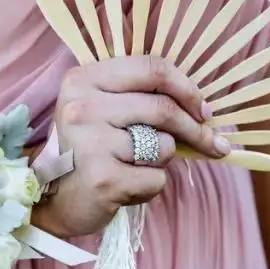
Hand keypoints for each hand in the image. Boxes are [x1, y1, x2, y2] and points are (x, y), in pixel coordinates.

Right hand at [32, 55, 229, 238]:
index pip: (152, 68)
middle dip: (195, 129)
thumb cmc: (92, 149)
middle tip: (212, 144)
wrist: (56, 200)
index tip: (204, 110)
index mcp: (83, 79)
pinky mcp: (102, 179)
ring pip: (163, 146)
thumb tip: (206, 111)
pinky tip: (126, 187)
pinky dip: (151, 187)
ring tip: (135, 166)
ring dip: (162, 161)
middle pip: (163, 108)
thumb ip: (143, 97)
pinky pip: (156, 179)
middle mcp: (81, 107)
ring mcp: (89, 143)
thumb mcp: (105, 109)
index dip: (187, 88)